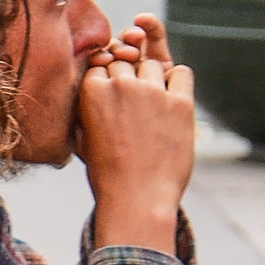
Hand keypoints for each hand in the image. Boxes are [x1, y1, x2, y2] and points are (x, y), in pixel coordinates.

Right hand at [77, 12, 194, 251]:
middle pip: (125, 63)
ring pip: (152, 65)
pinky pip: (181, 73)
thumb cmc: (107, 175)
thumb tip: (95, 84)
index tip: (113, 100)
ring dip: (152, 80)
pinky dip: (177, 80)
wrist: (137, 200)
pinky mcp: (181, 103)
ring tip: (151, 109)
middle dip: (128, 80)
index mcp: (91, 92)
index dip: (107, 81)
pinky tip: (172, 100)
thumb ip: (86, 108)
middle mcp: (122, 85)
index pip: (100, 64)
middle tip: (132, 109)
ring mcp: (152, 92)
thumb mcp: (83, 137)